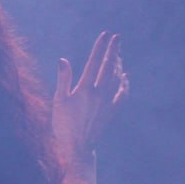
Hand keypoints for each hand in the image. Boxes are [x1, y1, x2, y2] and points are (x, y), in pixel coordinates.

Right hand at [52, 32, 128, 165]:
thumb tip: (63, 59)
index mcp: (85, 89)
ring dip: (118, 64)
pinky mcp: (111, 112)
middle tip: (117, 38)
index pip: (94, 62)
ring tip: (118, 54)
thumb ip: (63, 79)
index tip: (105, 35)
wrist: (76, 148)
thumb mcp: (58, 101)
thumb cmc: (63, 124)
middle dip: (113, 51)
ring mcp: (107, 103)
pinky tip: (125, 78)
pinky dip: (125, 84)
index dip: (100, 47)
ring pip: (116, 79)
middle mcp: (99, 94)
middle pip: (108, 67)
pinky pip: (122, 95)